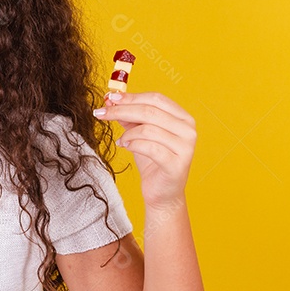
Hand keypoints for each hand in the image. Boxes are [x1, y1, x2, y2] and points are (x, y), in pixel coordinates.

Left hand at [95, 91, 195, 209]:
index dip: (131, 97)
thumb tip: (111, 101)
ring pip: (149, 129)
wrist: (163, 193)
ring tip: (120, 139)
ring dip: (128, 132)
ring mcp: (185, 147)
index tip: (110, 97)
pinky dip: (133, 144)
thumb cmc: (153, 162)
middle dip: (122, 110)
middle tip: (101, 113)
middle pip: (150, 111)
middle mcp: (188, 130)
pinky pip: (150, 147)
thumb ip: (130, 117)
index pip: (156, 98)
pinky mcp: (177, 164)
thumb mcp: (140, 134)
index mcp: (183, 118)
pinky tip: (125, 146)